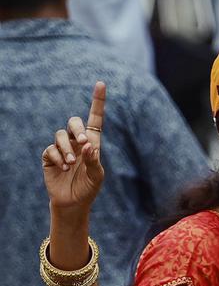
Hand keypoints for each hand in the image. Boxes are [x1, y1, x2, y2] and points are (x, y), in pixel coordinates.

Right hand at [41, 82, 105, 210]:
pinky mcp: (50, 155)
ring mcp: (62, 147)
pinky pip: (51, 149)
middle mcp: (77, 142)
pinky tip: (64, 168)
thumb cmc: (89, 188)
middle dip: (77, 129)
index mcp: (93, 142)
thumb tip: (89, 145)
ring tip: (72, 163)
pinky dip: (59, 157)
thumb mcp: (97, 175)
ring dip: (67, 148)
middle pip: (74, 122)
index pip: (95, 118)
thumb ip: (94, 160)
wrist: (73, 202)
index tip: (101, 83)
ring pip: (61, 135)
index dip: (97, 101)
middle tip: (83, 142)